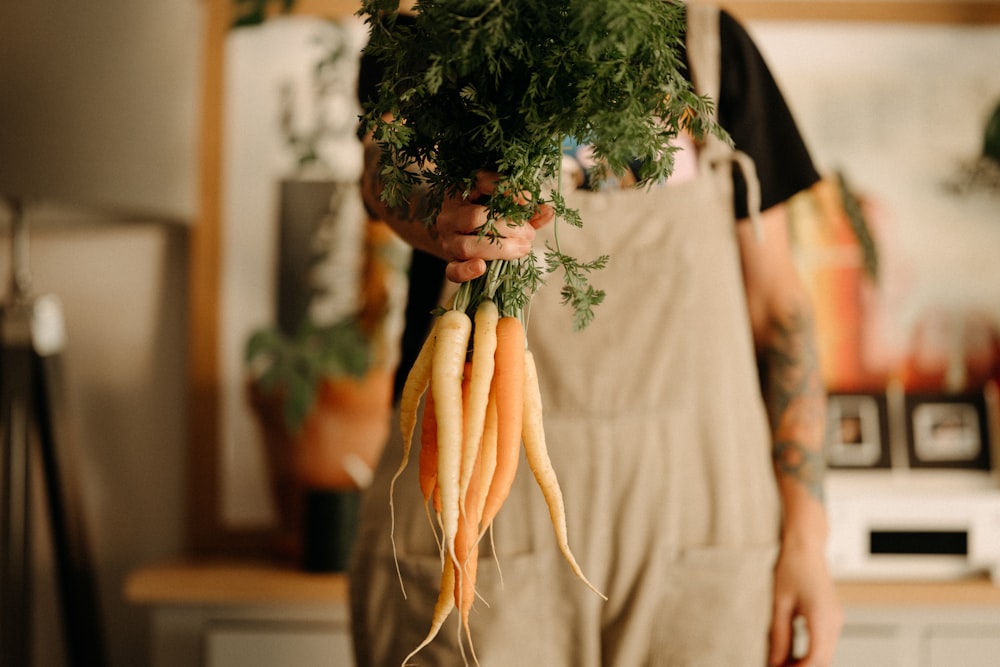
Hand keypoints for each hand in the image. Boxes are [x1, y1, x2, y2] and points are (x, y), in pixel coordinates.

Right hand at [435, 171, 553, 282]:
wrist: (455, 233)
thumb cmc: (484, 215)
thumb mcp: (503, 206)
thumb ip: (525, 209)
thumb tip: (549, 211)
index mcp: (462, 191)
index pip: (482, 182)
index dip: (508, 191)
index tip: (529, 200)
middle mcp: (450, 214)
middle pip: (475, 218)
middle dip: (508, 227)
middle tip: (529, 234)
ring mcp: (447, 239)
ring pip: (467, 246)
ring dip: (499, 250)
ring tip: (523, 249)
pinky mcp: (449, 261)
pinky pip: (452, 270)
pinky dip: (466, 271)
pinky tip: (482, 268)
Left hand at [769, 540, 842, 666]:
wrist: (806, 546)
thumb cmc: (793, 567)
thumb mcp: (780, 603)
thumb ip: (779, 635)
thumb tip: (775, 661)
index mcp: (821, 617)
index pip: (816, 659)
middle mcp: (834, 621)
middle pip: (824, 661)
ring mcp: (836, 619)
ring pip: (825, 654)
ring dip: (807, 663)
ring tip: (783, 664)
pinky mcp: (832, 617)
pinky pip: (825, 643)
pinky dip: (811, 654)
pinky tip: (792, 655)